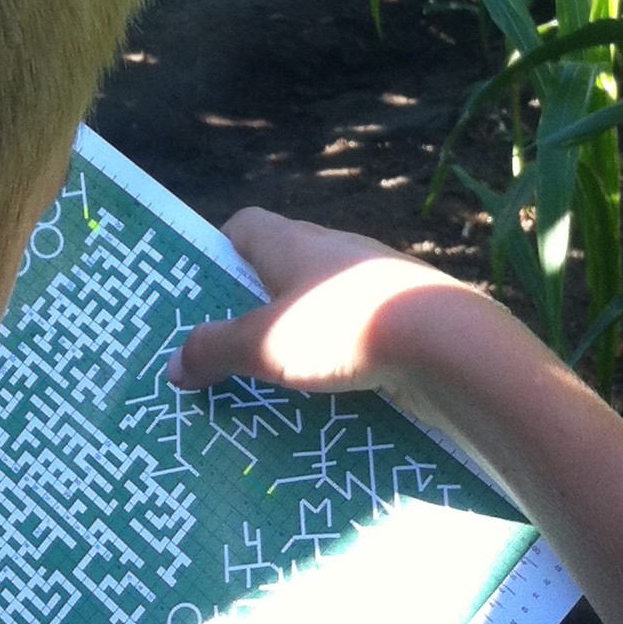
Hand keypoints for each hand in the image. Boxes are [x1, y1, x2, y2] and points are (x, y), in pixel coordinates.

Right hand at [169, 207, 519, 399]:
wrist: (448, 343)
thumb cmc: (342, 328)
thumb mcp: (265, 346)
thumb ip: (217, 351)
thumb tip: (174, 364)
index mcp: (291, 241)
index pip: (243, 226)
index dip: (218, 255)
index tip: (201, 297)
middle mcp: (333, 249)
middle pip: (281, 267)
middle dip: (255, 308)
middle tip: (228, 353)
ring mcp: (373, 282)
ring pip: (321, 304)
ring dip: (299, 337)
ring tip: (274, 386)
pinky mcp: (405, 316)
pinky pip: (358, 333)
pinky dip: (340, 358)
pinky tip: (330, 397)